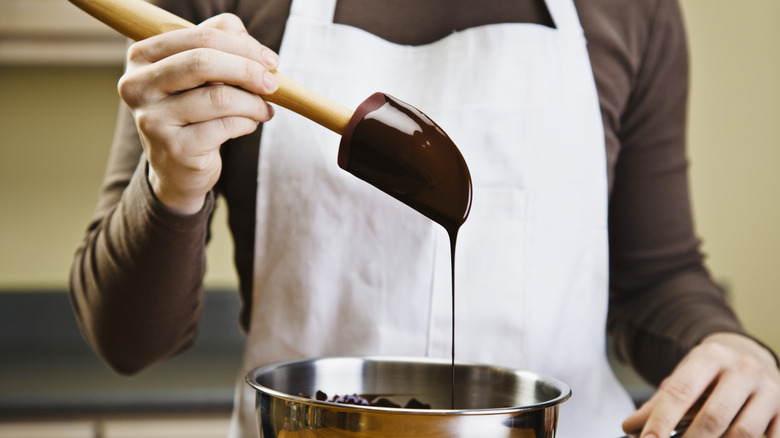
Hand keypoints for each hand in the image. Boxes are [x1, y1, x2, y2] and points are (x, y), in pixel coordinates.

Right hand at [118, 13, 278, 213]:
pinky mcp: (175, 148)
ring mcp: (153, 119)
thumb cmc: (192, 110)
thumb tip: (246, 37)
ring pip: (218, 97)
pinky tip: (249, 125)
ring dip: (253, 103)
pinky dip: (247, 123)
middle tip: (273, 84)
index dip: (242, 46)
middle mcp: (138, 86)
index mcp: (141, 57)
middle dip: (249, 71)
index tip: (270, 60)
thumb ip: (219, 42)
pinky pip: (225, 126)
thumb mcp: (201, 72)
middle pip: (203, 63)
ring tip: (263, 109)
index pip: (199, 38)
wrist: (177, 167)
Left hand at [623, 332, 779, 436]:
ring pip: (743, 433)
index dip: (662, 420)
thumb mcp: (684, 377)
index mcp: (710, 356)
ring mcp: (768, 389)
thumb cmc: (709, 373)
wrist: (748, 357)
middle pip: (714, 416)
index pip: (681, 392)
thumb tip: (630, 427)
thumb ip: (659, 403)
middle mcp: (743, 369)